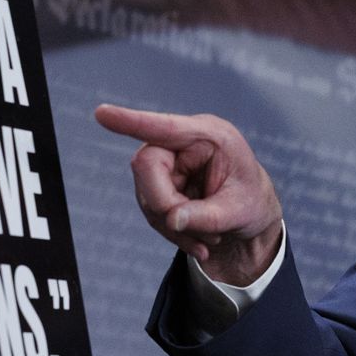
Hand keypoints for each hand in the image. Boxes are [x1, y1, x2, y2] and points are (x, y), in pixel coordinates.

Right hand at [93, 104, 283, 285]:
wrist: (254, 215)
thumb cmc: (252, 202)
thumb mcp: (239, 212)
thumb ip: (206, 216)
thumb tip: (171, 220)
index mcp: (210, 135)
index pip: (165, 128)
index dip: (131, 122)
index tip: (102, 113)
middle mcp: (184, 143)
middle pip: (148, 168)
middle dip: (166, 206)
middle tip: (200, 234)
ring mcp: (169, 162)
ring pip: (147, 196)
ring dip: (173, 226)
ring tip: (209, 239)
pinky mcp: (161, 182)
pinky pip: (152, 210)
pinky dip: (173, 232)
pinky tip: (200, 242)